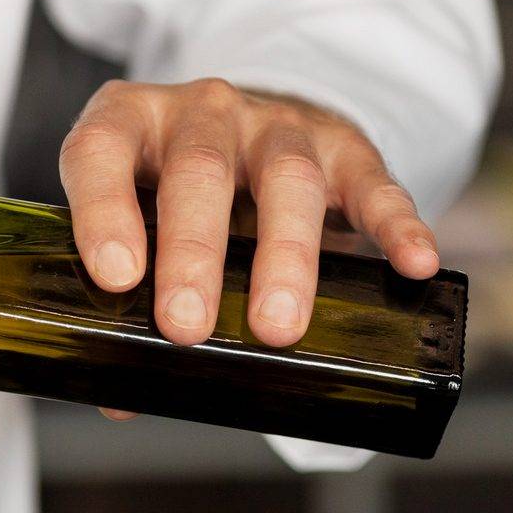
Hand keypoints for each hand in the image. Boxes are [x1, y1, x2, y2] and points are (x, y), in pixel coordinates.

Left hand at [58, 78, 438, 350]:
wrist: (255, 133)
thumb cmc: (176, 193)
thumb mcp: (141, 223)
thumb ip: (128, 300)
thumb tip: (121, 399)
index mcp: (129, 125)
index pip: (101, 151)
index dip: (103, 210)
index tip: (117, 276)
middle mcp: (201, 113)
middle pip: (199, 173)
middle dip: (192, 254)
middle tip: (185, 326)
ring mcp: (275, 125)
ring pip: (285, 179)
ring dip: (283, 255)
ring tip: (277, 327)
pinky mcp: (344, 148)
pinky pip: (373, 184)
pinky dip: (395, 225)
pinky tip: (411, 265)